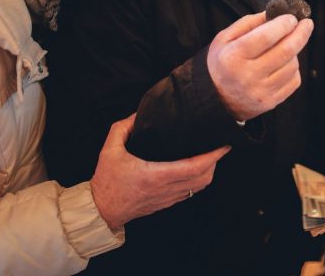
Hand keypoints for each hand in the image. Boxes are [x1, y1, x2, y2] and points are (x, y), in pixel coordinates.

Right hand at [90, 114, 229, 229]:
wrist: (101, 210)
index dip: (213, 156)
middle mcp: (166, 188)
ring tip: (212, 154)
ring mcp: (168, 198)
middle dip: (216, 161)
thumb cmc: (107, 181)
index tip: (223, 144)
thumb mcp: (109, 150)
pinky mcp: (166, 203)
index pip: (194, 167)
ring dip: (209, 171)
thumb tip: (138, 113)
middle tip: (221, 145)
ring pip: (199, 187)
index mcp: (156, 175)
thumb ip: (122, 128)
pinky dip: (199, 180)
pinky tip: (198, 167)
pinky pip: (190, 191)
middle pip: (203, 177)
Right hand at [207, 12, 313, 120]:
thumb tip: (275, 14)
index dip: (283, 24)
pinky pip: (294, 82)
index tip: (292, 17)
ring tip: (286, 46)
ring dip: (294, 52)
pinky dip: (293, 69)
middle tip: (307, 24)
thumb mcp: (225, 38)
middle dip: (300, 34)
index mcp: (234, 56)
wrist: (214, 98)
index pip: (266, 37)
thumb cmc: (221, 63)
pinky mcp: (270, 102)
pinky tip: (284, 63)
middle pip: (285, 51)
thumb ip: (249, 23)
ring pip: (292, 66)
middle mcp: (248, 76)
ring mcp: (261, 92)